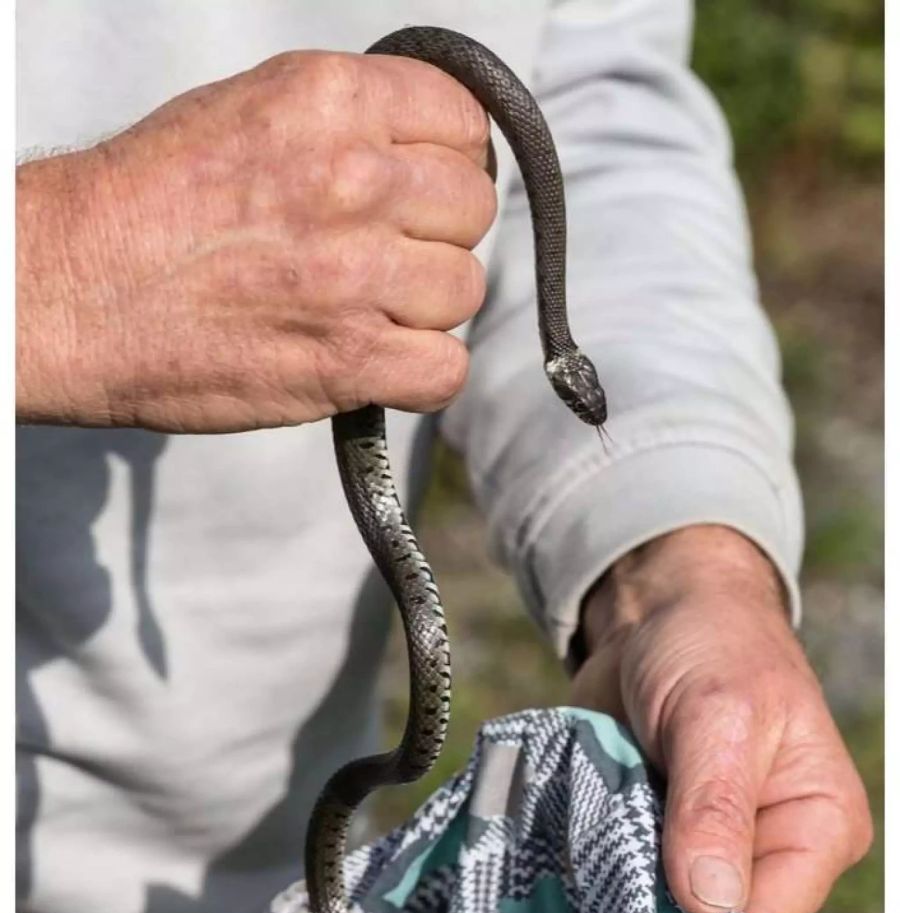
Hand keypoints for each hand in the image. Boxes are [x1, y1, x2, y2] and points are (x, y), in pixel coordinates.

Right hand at [16, 50, 494, 431]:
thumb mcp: (245, 111)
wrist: (71, 291)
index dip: (446, 164)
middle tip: (381, 256)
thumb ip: (343, 125)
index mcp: (330, 101)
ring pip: (463, 290)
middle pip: (471, 209)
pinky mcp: (346, 361)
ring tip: (364, 309)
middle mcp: (354, 179)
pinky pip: (444, 371)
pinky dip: (421, 374)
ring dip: (425, 308)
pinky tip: (378, 362)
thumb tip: (417, 157)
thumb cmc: (146, 205)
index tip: (414, 193)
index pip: (463, 125)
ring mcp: (356, 275)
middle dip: (436, 234)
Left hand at [571, 525, 871, 912]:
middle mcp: (766, 857)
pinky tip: (555, 869)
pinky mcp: (649, 843)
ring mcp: (700, 855)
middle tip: (580, 908)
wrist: (655, 612)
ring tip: (562, 881)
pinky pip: (616, 883)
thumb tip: (710, 905)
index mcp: (815, 831)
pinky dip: (585, 877)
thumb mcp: (719, 716)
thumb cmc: (712, 648)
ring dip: (605, 900)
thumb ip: (714, 807)